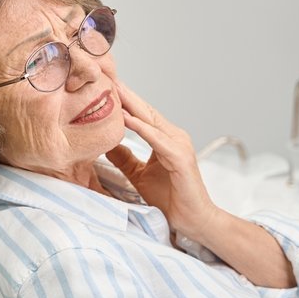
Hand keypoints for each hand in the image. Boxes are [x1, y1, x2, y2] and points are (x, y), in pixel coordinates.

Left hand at [106, 80, 221, 242]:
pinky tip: (127, 118)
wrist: (193, 221)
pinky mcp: (180, 158)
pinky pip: (157, 140)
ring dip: (131, 105)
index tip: (105, 86)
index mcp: (166, 138)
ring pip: (151, 120)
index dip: (125, 100)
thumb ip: (125, 158)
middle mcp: (174, 136)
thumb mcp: (139, 175)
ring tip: (113, 89)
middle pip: (146, 111)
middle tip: (106, 76)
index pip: (142, 114)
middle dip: (126, 94)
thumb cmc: (171, 198)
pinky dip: (142, 128)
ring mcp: (179, 145)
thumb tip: (106, 143)